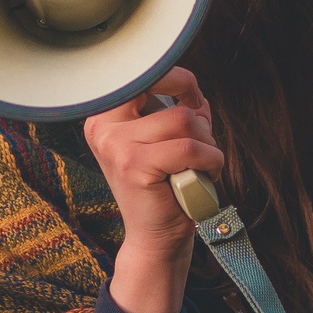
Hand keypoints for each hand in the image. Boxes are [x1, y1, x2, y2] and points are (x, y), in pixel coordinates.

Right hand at [84, 68, 223, 312]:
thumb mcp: (163, 140)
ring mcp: (115, 145)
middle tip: (200, 142)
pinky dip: (211, 159)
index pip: (143, 73)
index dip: (178, 80)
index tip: (192, 100)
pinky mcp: (136, 166)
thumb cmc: (165, 187)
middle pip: (165, 88)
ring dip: (206, 142)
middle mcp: (102, 126)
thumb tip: (193, 91)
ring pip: (183, 119)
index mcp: (103, 115)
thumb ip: (173, 108)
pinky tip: (206, 173)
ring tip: (201, 163)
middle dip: (195, 113)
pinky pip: (190, 148)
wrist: (155, 238)